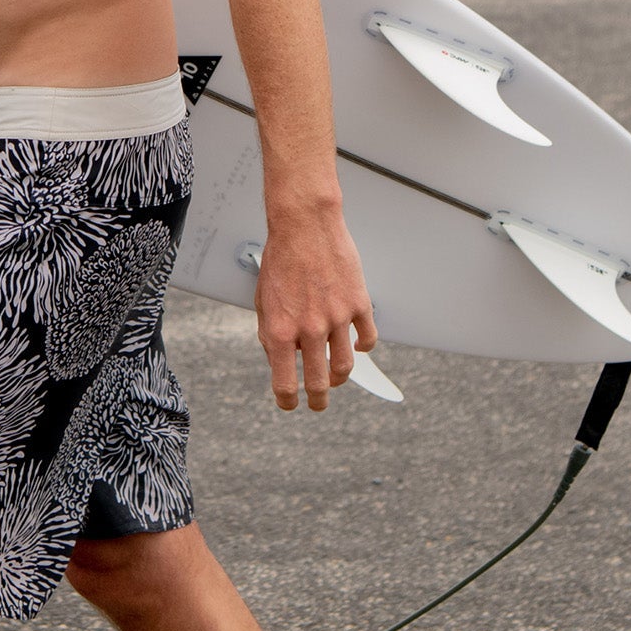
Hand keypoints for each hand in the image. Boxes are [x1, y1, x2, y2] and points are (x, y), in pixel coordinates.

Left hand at [254, 206, 377, 411]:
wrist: (304, 226)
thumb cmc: (280, 259)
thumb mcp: (262, 300)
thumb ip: (270, 333)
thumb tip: (280, 359)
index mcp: (279, 331)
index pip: (285, 383)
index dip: (288, 401)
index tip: (290, 404)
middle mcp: (308, 330)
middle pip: (319, 382)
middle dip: (318, 399)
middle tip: (318, 403)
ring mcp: (336, 319)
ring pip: (345, 366)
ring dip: (340, 378)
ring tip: (337, 378)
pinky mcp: (359, 304)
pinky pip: (368, 339)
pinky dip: (363, 348)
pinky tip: (357, 346)